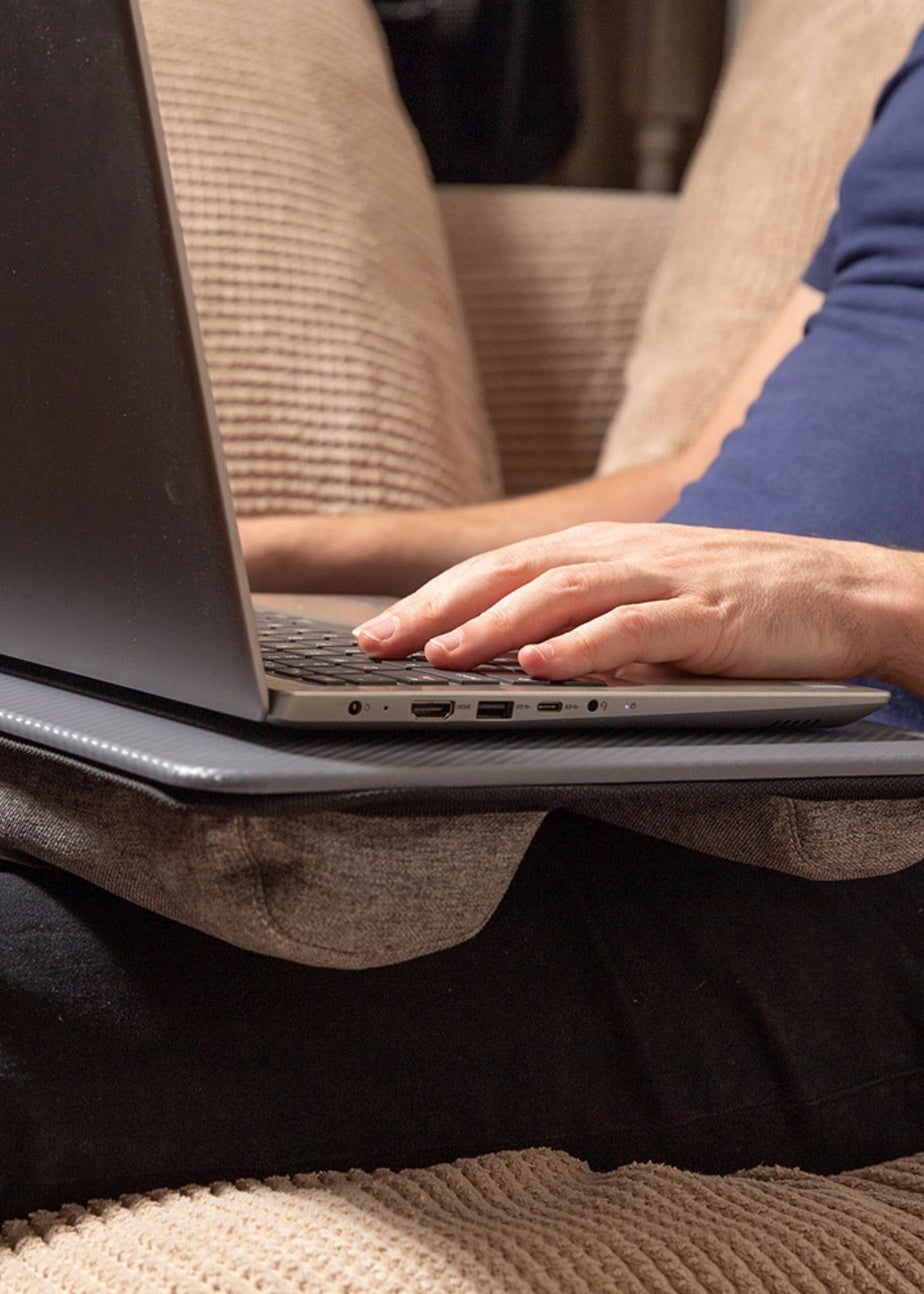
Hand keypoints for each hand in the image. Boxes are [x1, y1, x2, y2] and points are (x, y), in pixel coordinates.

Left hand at [354, 522, 921, 687]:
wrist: (842, 589)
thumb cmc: (736, 602)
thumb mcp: (645, 601)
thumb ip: (581, 624)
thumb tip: (509, 663)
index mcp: (599, 549)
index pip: (497, 570)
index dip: (432, 598)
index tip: (374, 631)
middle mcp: (621, 554)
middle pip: (511, 574)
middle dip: (436, 609)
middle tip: (374, 644)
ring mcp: (664, 578)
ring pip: (561, 595)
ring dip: (494, 626)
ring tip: (441, 656)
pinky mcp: (706, 613)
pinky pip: (634, 628)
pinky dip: (581, 647)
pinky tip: (538, 666)